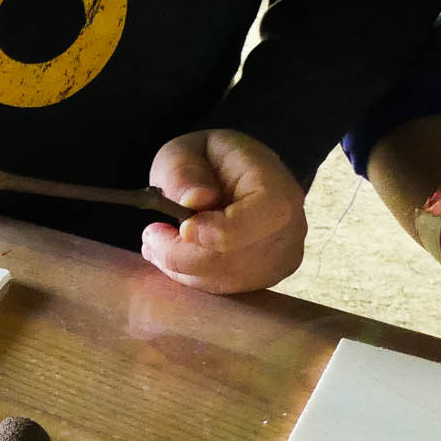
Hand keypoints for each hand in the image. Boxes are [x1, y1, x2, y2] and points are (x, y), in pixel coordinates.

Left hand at [142, 129, 307, 293]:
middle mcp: (289, 230)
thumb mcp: (187, 150)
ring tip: (156, 243)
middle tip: (151, 236)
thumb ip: (184, 171)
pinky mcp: (263, 280)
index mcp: (278, 188)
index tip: (181, 227)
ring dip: (180, 267)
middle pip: (233, 260)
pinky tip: (174, 256)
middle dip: (181, 254)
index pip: (260, 218)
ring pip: (222, 281)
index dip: (217, 231)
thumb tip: (194, 200)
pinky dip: (189, 276)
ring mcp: (280, 260)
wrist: (233, 178)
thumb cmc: (208, 160)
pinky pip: (221, 289)